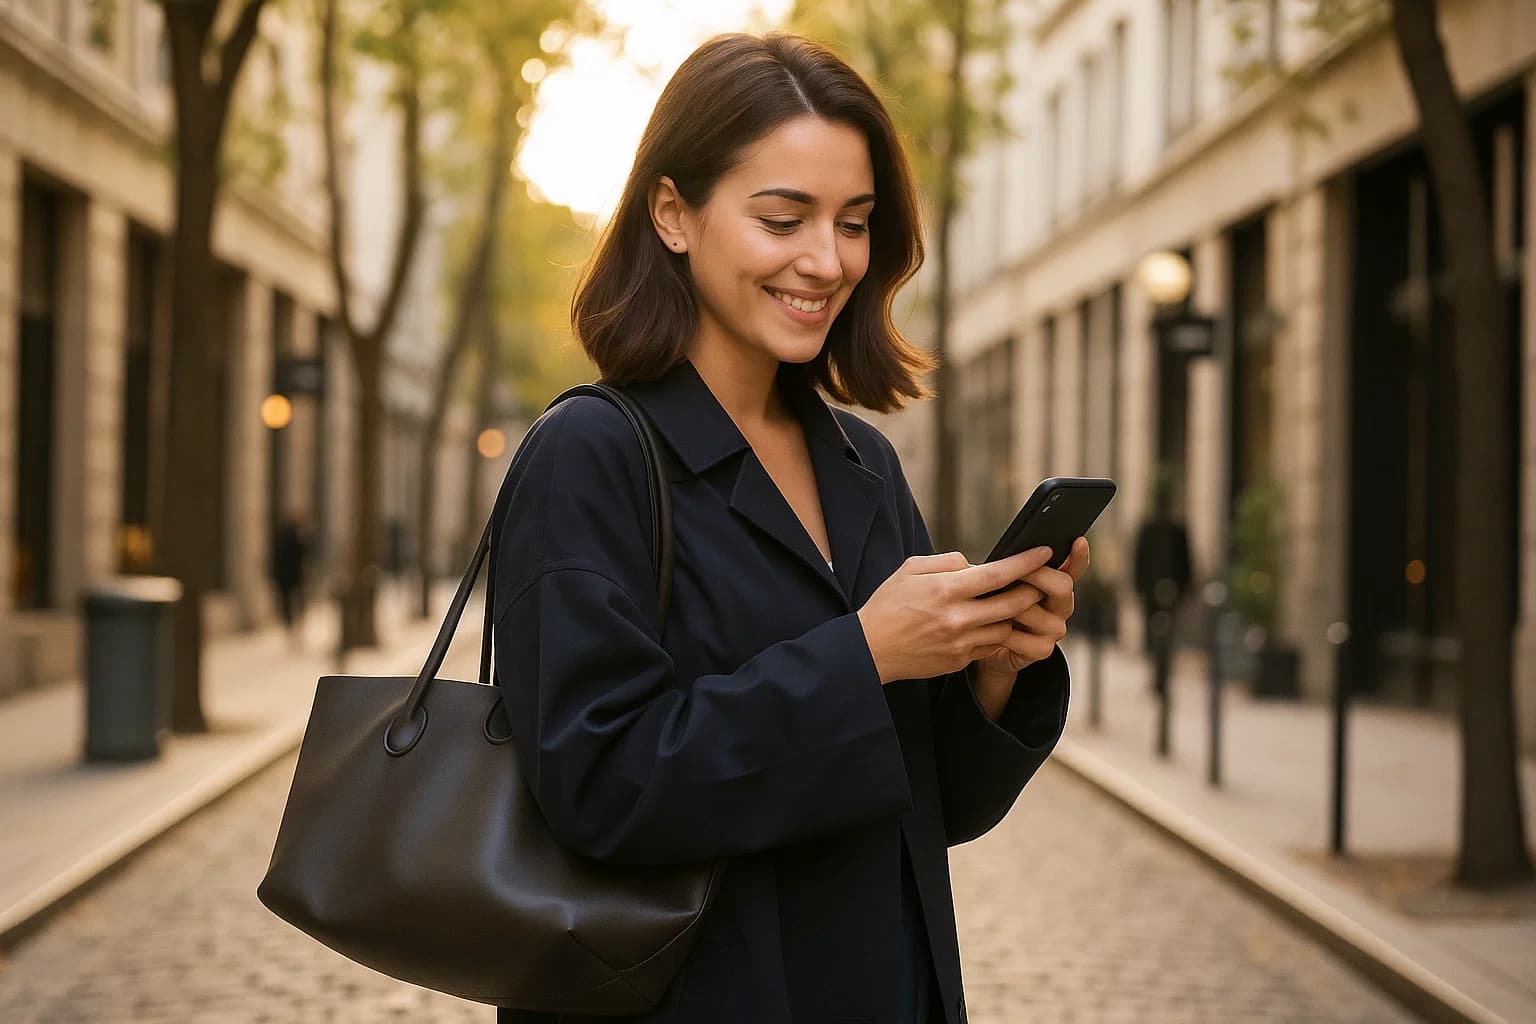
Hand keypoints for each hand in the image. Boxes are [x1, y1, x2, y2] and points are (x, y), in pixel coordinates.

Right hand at [856, 546, 1060, 684]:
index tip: (1045, 551)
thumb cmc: (889, 604)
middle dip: (1032, 589)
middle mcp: (957, 618)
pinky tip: (988, 623)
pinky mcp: (959, 661)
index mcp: (945, 590)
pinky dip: (995, 633)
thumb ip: (947, 562)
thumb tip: (977, 565)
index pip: (997, 574)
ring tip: (1014, 602)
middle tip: (1039, 580)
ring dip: (1014, 614)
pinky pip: (990, 645)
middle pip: (1013, 603)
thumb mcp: (910, 569)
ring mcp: (960, 643)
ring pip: (1006, 627)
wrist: (870, 650)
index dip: (1026, 562)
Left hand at [973, 537, 1089, 677]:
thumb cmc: (992, 604)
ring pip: (1034, 610)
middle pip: (1062, 585)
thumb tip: (973, 557)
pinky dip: (1003, 634)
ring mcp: (1055, 628)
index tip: (1078, 540)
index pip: (1074, 567)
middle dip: (1037, 575)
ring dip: (1009, 607)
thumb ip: (999, 568)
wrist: (985, 643)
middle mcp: (1061, 605)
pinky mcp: (1043, 649)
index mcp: (1054, 583)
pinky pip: (1023, 639)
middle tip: (1014, 572)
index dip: (1079, 556)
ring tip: (989, 606)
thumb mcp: (994, 583)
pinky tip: (992, 631)